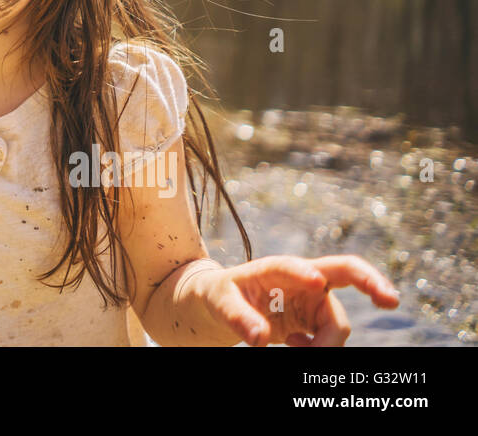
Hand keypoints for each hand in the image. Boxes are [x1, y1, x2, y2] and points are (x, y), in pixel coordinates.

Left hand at [198, 254, 399, 346]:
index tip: (316, 282)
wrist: (229, 303)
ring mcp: (316, 298)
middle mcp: (304, 278)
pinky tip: (295, 344)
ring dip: (325, 342)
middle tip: (391, 300)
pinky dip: (321, 347)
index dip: (303, 272)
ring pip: (338, 322)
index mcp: (276, 267)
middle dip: (371, 282)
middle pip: (346, 272)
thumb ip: (237, 317)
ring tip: (292, 346)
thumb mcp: (220, 302)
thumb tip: (258, 339)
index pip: (292, 265)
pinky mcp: (318, 318)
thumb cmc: (223, 295)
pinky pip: (332, 336)